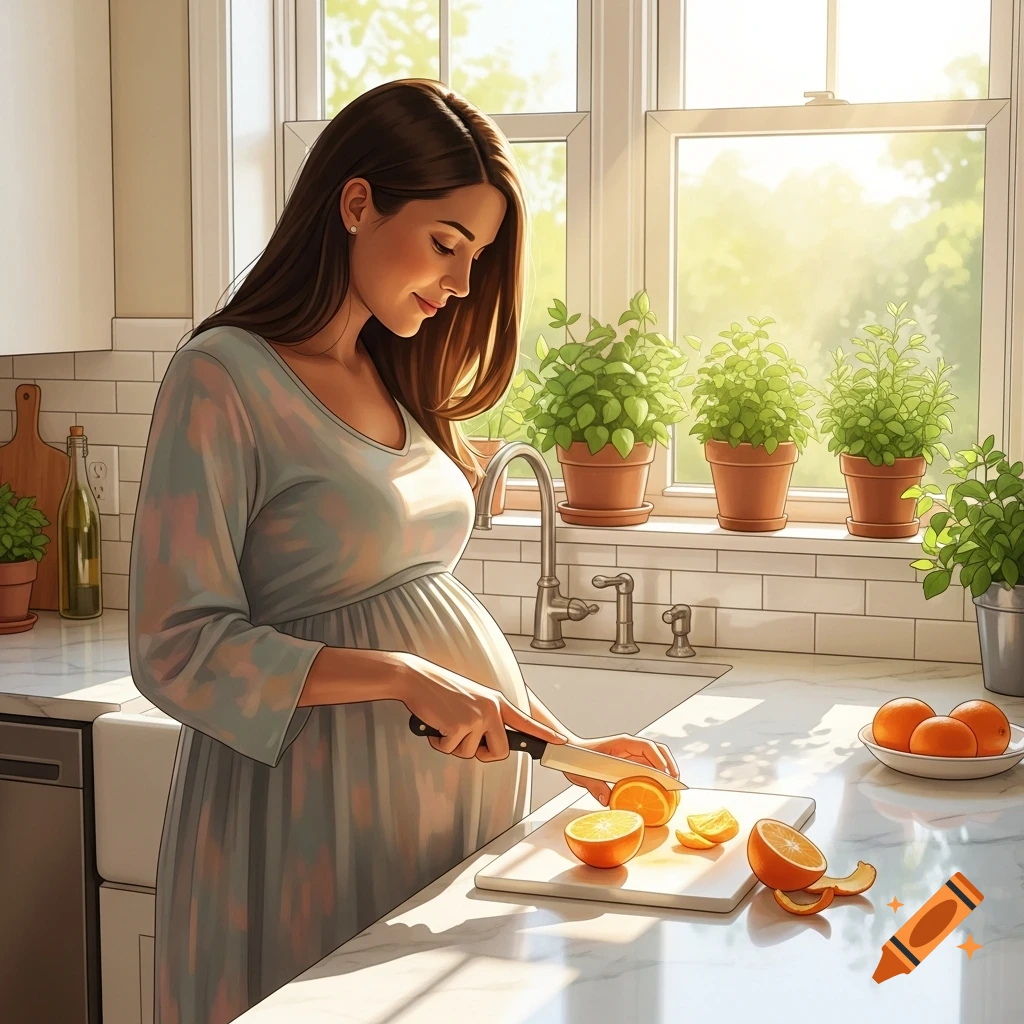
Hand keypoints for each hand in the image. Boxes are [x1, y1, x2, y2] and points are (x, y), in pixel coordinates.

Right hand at [396, 653, 568, 762]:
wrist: (417, 678)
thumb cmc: (440, 690)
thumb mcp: (472, 698)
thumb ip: (485, 717)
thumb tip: (488, 740)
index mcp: (496, 701)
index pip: (526, 720)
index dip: (545, 734)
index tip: (561, 741)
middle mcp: (491, 709)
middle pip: (500, 751)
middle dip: (482, 754)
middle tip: (464, 741)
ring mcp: (477, 717)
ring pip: (472, 753)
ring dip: (454, 745)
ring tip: (445, 724)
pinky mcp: (461, 725)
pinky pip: (452, 750)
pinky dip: (440, 743)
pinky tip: (436, 725)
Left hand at [561, 733, 679, 806]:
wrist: (569, 754)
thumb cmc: (576, 759)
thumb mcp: (583, 774)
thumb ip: (595, 786)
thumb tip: (607, 800)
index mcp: (621, 743)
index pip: (646, 747)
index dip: (659, 760)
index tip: (667, 774)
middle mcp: (628, 746)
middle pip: (657, 750)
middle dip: (669, 764)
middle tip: (675, 783)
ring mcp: (629, 753)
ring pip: (655, 758)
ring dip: (665, 769)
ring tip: (672, 786)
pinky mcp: (628, 762)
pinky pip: (647, 766)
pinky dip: (656, 775)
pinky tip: (659, 788)